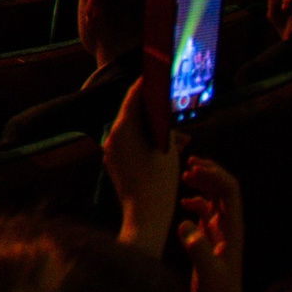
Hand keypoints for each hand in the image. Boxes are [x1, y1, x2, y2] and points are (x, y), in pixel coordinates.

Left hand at [104, 81, 184, 254]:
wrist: (145, 217)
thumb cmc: (159, 184)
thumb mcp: (169, 150)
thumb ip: (165, 126)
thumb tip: (164, 113)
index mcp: (123, 129)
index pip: (133, 96)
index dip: (146, 84)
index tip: (157, 75)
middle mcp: (112, 136)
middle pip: (133, 113)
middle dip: (154, 110)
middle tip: (173, 104)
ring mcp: (110, 150)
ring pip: (134, 130)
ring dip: (154, 129)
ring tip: (180, 134)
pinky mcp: (113, 161)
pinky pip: (130, 144)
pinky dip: (147, 141)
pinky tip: (168, 147)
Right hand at [179, 156, 249, 291]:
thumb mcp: (209, 275)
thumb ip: (198, 249)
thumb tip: (185, 223)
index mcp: (233, 230)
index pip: (230, 191)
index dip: (214, 175)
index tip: (192, 168)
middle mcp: (229, 228)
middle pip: (225, 189)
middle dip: (210, 172)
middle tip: (188, 164)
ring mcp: (221, 234)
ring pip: (215, 199)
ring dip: (203, 184)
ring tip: (185, 175)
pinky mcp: (211, 242)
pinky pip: (205, 213)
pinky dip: (195, 201)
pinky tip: (183, 204)